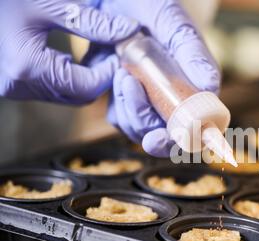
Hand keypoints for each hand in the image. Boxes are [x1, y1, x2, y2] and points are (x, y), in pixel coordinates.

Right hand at [0, 0, 138, 104]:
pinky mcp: (12, 83)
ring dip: (85, 77)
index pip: (88, 87)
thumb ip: (91, 22)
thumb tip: (127, 30)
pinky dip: (67, 75)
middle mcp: (20, 86)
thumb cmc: (1, 0)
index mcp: (29, 68)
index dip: (110, 72)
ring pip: (66, 95)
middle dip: (100, 76)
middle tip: (111, 52)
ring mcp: (14, 88)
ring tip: (94, 51)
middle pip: (79, 96)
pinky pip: (50, 88)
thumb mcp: (47, 3)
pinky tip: (70, 55)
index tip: (122, 52)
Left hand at [86, 0, 220, 156]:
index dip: (181, 140)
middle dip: (145, 124)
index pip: (194, 128)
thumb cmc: (151, 7)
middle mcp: (173, 101)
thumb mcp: (173, 23)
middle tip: (133, 89)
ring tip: (126, 72)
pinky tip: (119, 73)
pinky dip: (119, 102)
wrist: (119, 1)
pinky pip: (120, 117)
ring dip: (130, 108)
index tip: (160, 137)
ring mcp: (149, 102)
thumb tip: (210, 85)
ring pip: (140, 130)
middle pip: (163, 137)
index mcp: (193, 89)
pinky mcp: (126, 100)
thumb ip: (193, 52)